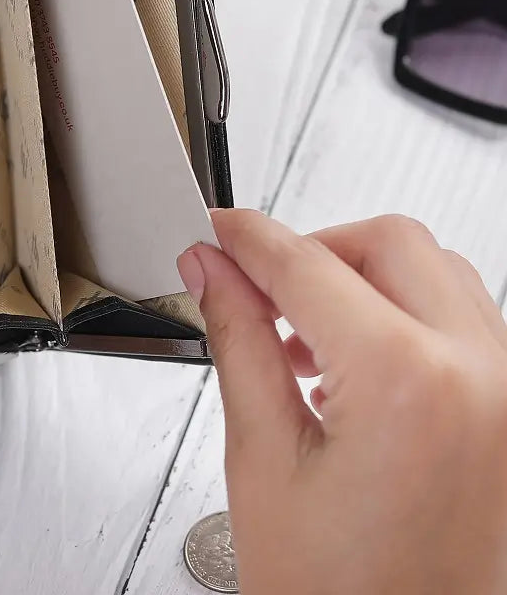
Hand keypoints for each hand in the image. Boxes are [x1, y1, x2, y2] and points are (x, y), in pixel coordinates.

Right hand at [177, 210, 506, 594]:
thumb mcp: (263, 460)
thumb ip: (238, 341)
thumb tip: (214, 272)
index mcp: (408, 385)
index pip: (307, 265)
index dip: (248, 240)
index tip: (217, 233)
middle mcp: (482, 378)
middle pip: (387, 243)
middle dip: (311, 249)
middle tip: (251, 282)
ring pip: (434, 271)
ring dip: (360, 277)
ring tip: (299, 332)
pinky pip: (465, 320)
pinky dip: (403, 312)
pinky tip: (351, 358)